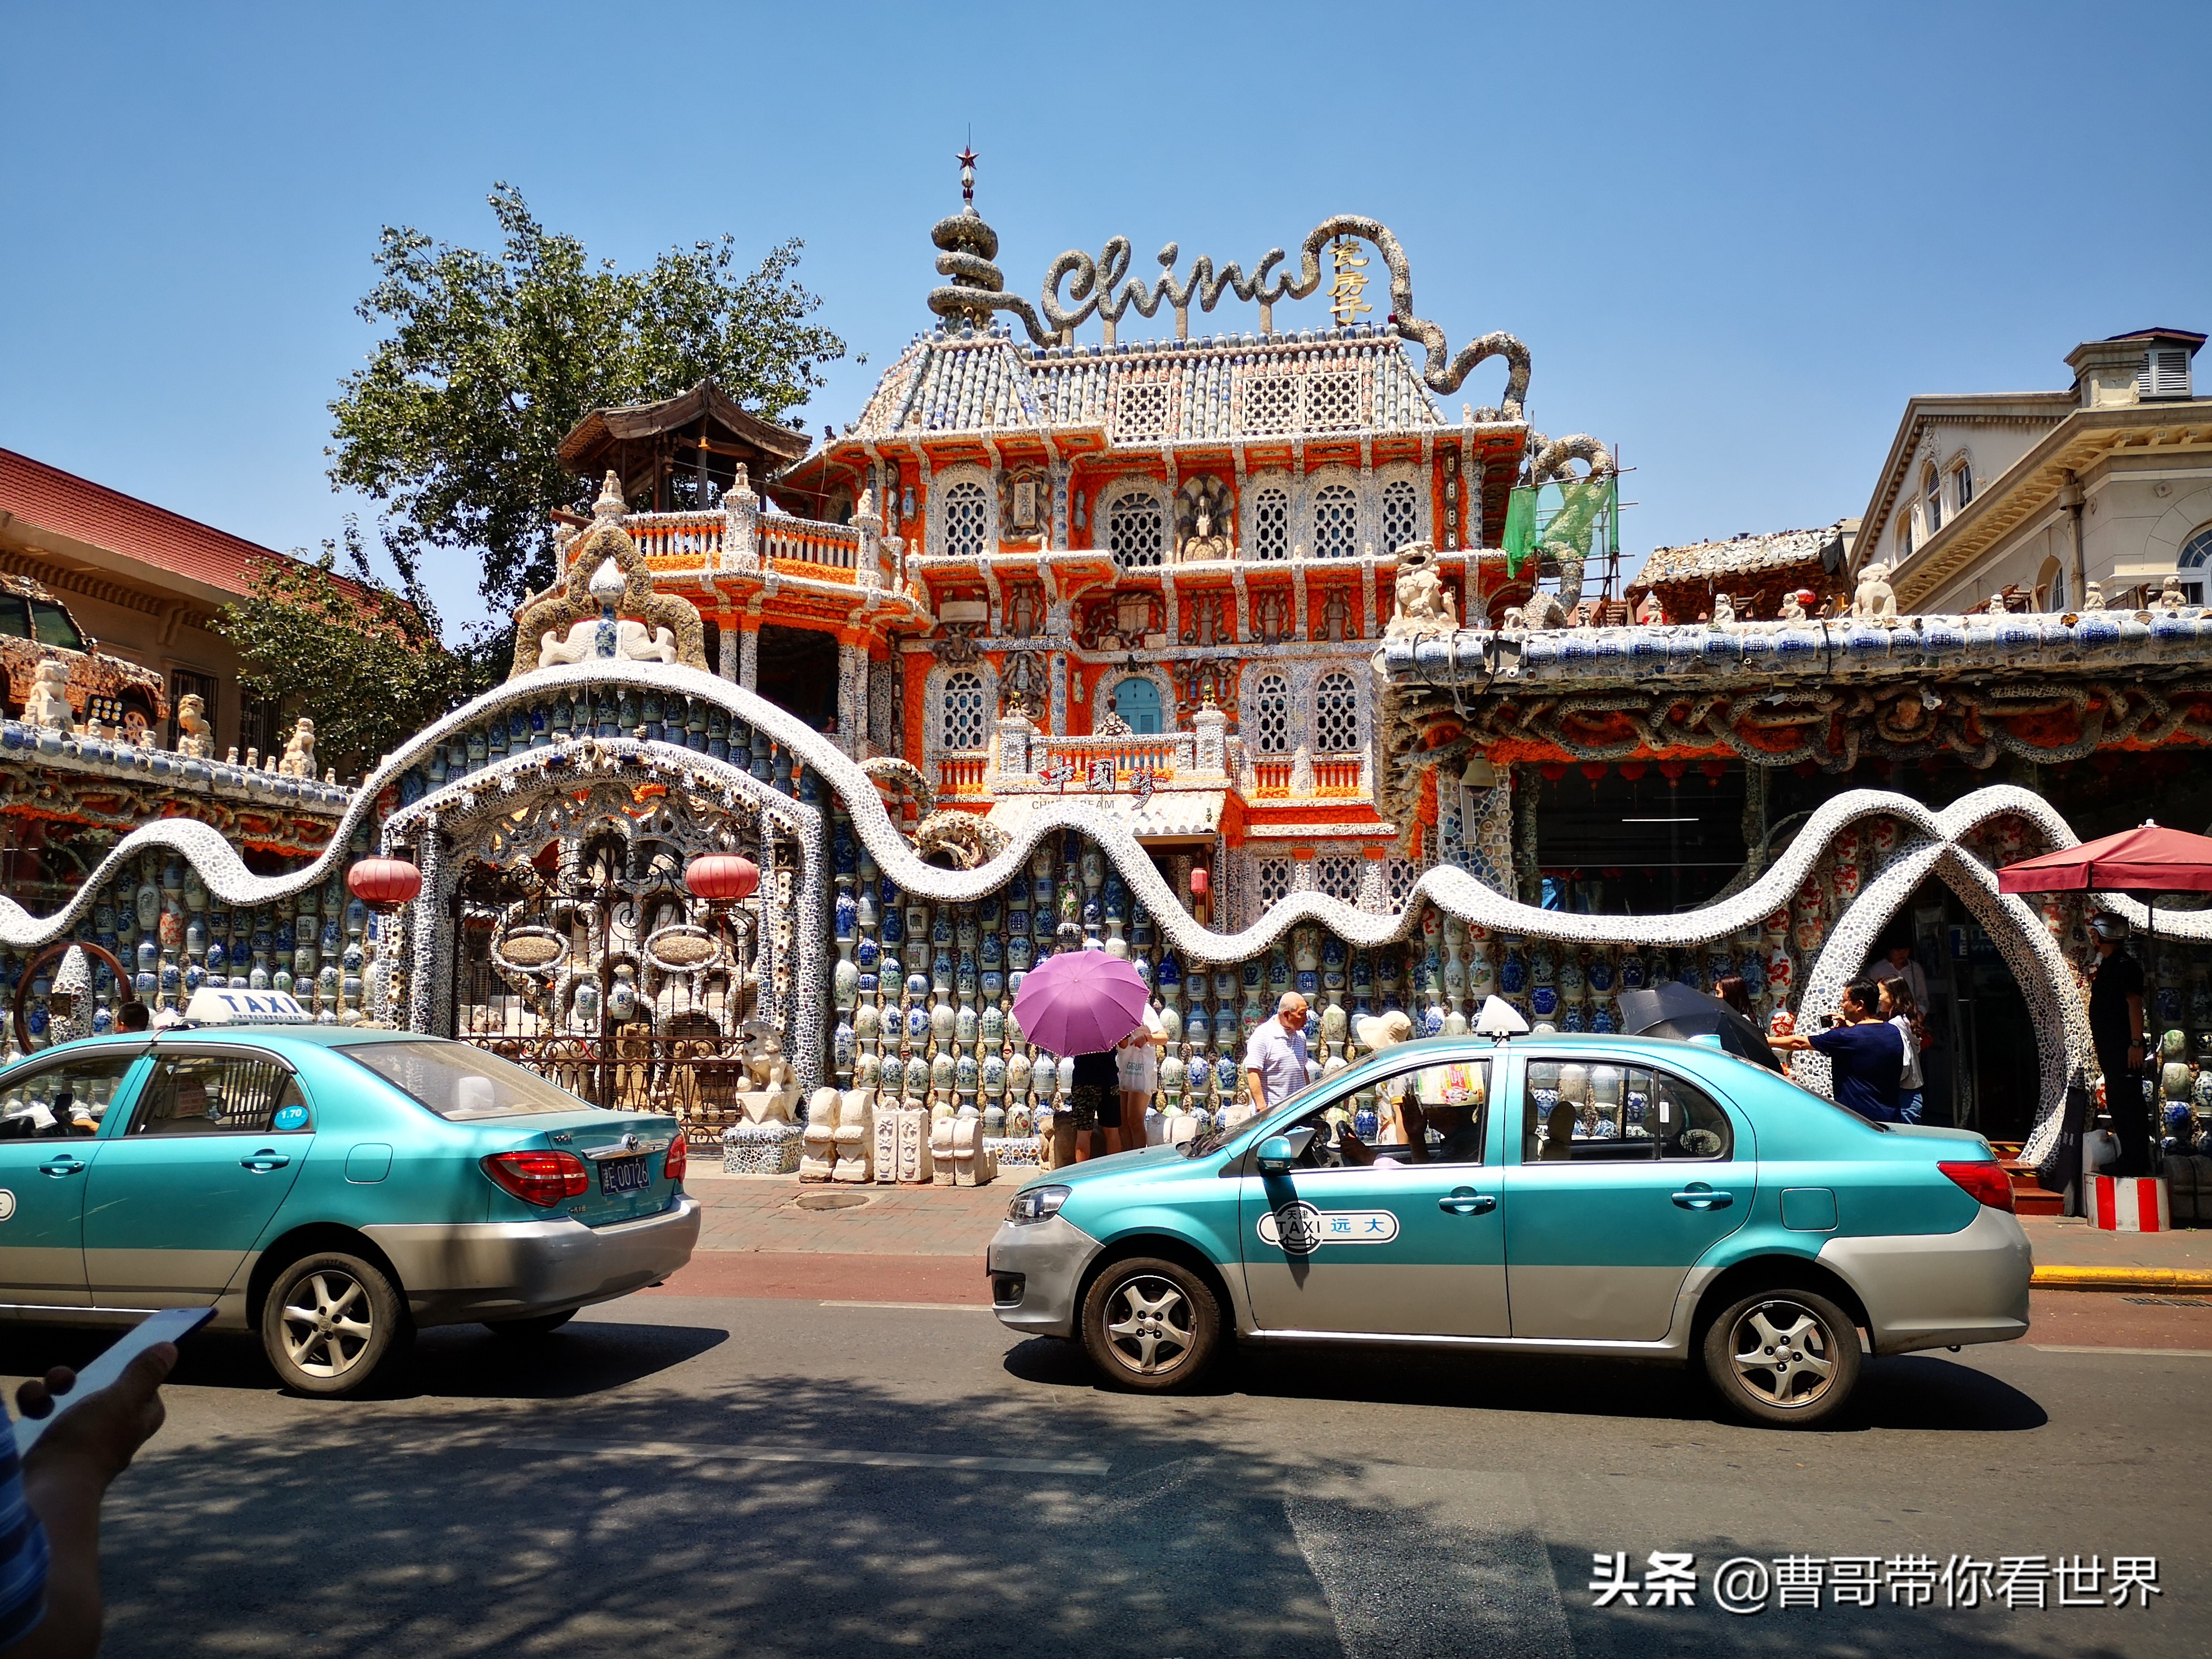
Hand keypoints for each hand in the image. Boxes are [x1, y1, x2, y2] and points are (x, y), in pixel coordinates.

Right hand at [20, 1344, 173, 1490]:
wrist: (51, 1489)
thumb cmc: (93, 1441)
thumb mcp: (123, 1399)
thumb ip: (145, 1374)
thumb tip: (170, 1347)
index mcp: (138, 1419)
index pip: (146, 1391)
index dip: (133, 1375)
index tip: (117, 1360)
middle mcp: (113, 1430)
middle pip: (100, 1389)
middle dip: (78, 1378)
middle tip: (65, 1379)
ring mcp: (80, 1439)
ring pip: (67, 1399)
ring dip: (51, 1390)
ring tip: (42, 1398)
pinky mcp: (51, 1446)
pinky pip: (43, 1415)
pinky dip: (35, 1406)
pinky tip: (31, 1409)